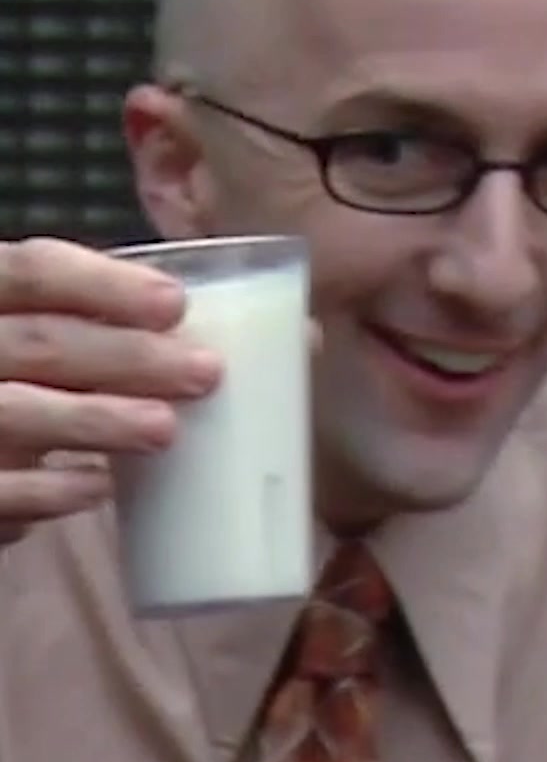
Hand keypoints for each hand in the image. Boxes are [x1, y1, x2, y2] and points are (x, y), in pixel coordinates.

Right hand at [0, 236, 221, 539]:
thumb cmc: (35, 379)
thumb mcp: (61, 336)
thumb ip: (134, 326)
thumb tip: (302, 337)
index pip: (32, 270)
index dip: (101, 282)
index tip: (175, 304)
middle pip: (41, 342)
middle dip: (125, 356)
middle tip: (206, 374)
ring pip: (17, 411)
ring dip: (95, 420)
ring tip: (165, 429)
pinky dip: (48, 491)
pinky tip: (98, 489)